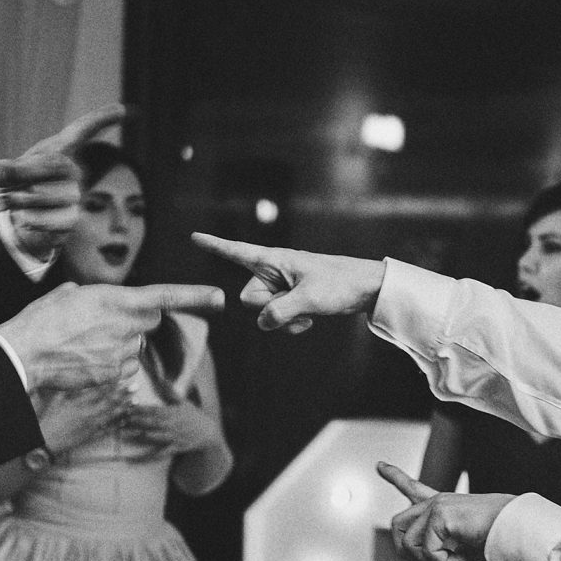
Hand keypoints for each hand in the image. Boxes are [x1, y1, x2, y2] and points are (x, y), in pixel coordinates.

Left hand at [0, 104, 127, 261]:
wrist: (28, 218)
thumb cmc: (23, 184)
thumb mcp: (7, 172)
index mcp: (62, 150)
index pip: (84, 130)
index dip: (102, 118)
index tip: (123, 108)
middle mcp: (74, 171)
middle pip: (54, 165)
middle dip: (23, 173)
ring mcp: (76, 196)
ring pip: (47, 195)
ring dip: (20, 199)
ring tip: (8, 199)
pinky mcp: (71, 220)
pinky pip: (48, 219)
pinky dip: (29, 219)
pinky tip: (23, 218)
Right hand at [0, 281, 222, 393]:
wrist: (24, 355)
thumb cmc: (39, 322)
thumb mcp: (64, 296)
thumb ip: (86, 294)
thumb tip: (83, 297)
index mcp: (115, 299)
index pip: (164, 296)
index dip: (195, 296)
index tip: (219, 298)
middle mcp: (125, 326)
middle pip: (147, 324)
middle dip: (134, 323)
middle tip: (101, 326)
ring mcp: (122, 354)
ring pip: (132, 350)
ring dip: (117, 347)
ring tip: (81, 347)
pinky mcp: (115, 376)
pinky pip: (122, 371)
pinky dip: (109, 368)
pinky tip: (83, 365)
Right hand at [32, 380, 127, 456]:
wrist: (47, 441)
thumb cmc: (50, 420)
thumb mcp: (57, 400)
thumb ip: (71, 391)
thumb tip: (81, 383)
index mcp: (78, 403)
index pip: (99, 391)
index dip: (111, 384)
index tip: (121, 378)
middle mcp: (87, 413)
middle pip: (109, 401)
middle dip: (123, 393)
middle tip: (135, 387)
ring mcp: (91, 425)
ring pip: (111, 415)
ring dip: (124, 407)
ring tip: (135, 401)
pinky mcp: (92, 436)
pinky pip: (108, 429)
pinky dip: (118, 424)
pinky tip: (126, 419)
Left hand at [116, 398, 221, 458]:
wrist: (208, 433)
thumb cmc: (194, 416)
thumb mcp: (184, 402)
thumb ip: (171, 391)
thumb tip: (162, 378)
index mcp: (172, 412)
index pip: (153, 409)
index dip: (140, 408)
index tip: (128, 406)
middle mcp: (171, 425)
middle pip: (150, 422)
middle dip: (136, 420)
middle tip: (121, 418)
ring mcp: (171, 437)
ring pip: (152, 436)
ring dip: (137, 435)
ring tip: (123, 434)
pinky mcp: (173, 448)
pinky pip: (157, 454)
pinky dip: (144, 458)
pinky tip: (132, 460)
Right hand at [191, 233, 384, 333]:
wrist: (366, 288)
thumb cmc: (339, 284)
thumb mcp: (309, 299)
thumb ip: (280, 312)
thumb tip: (263, 323)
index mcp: (274, 259)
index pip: (238, 251)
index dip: (216, 246)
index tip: (194, 236)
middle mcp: (273, 271)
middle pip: (248, 297)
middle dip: (268, 307)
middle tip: (296, 301)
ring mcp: (281, 287)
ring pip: (263, 312)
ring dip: (283, 320)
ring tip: (308, 312)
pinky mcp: (290, 300)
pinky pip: (277, 319)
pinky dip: (290, 324)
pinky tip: (309, 320)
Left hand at [376, 462, 512, 560]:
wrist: (516, 530)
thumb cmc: (496, 539)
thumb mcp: (464, 545)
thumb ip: (441, 547)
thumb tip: (420, 555)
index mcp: (443, 504)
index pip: (413, 488)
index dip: (395, 476)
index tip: (380, 465)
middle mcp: (436, 501)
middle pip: (397, 526)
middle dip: (407, 551)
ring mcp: (436, 506)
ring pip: (409, 544)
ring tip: (458, 558)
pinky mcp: (439, 515)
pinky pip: (428, 553)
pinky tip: (465, 556)